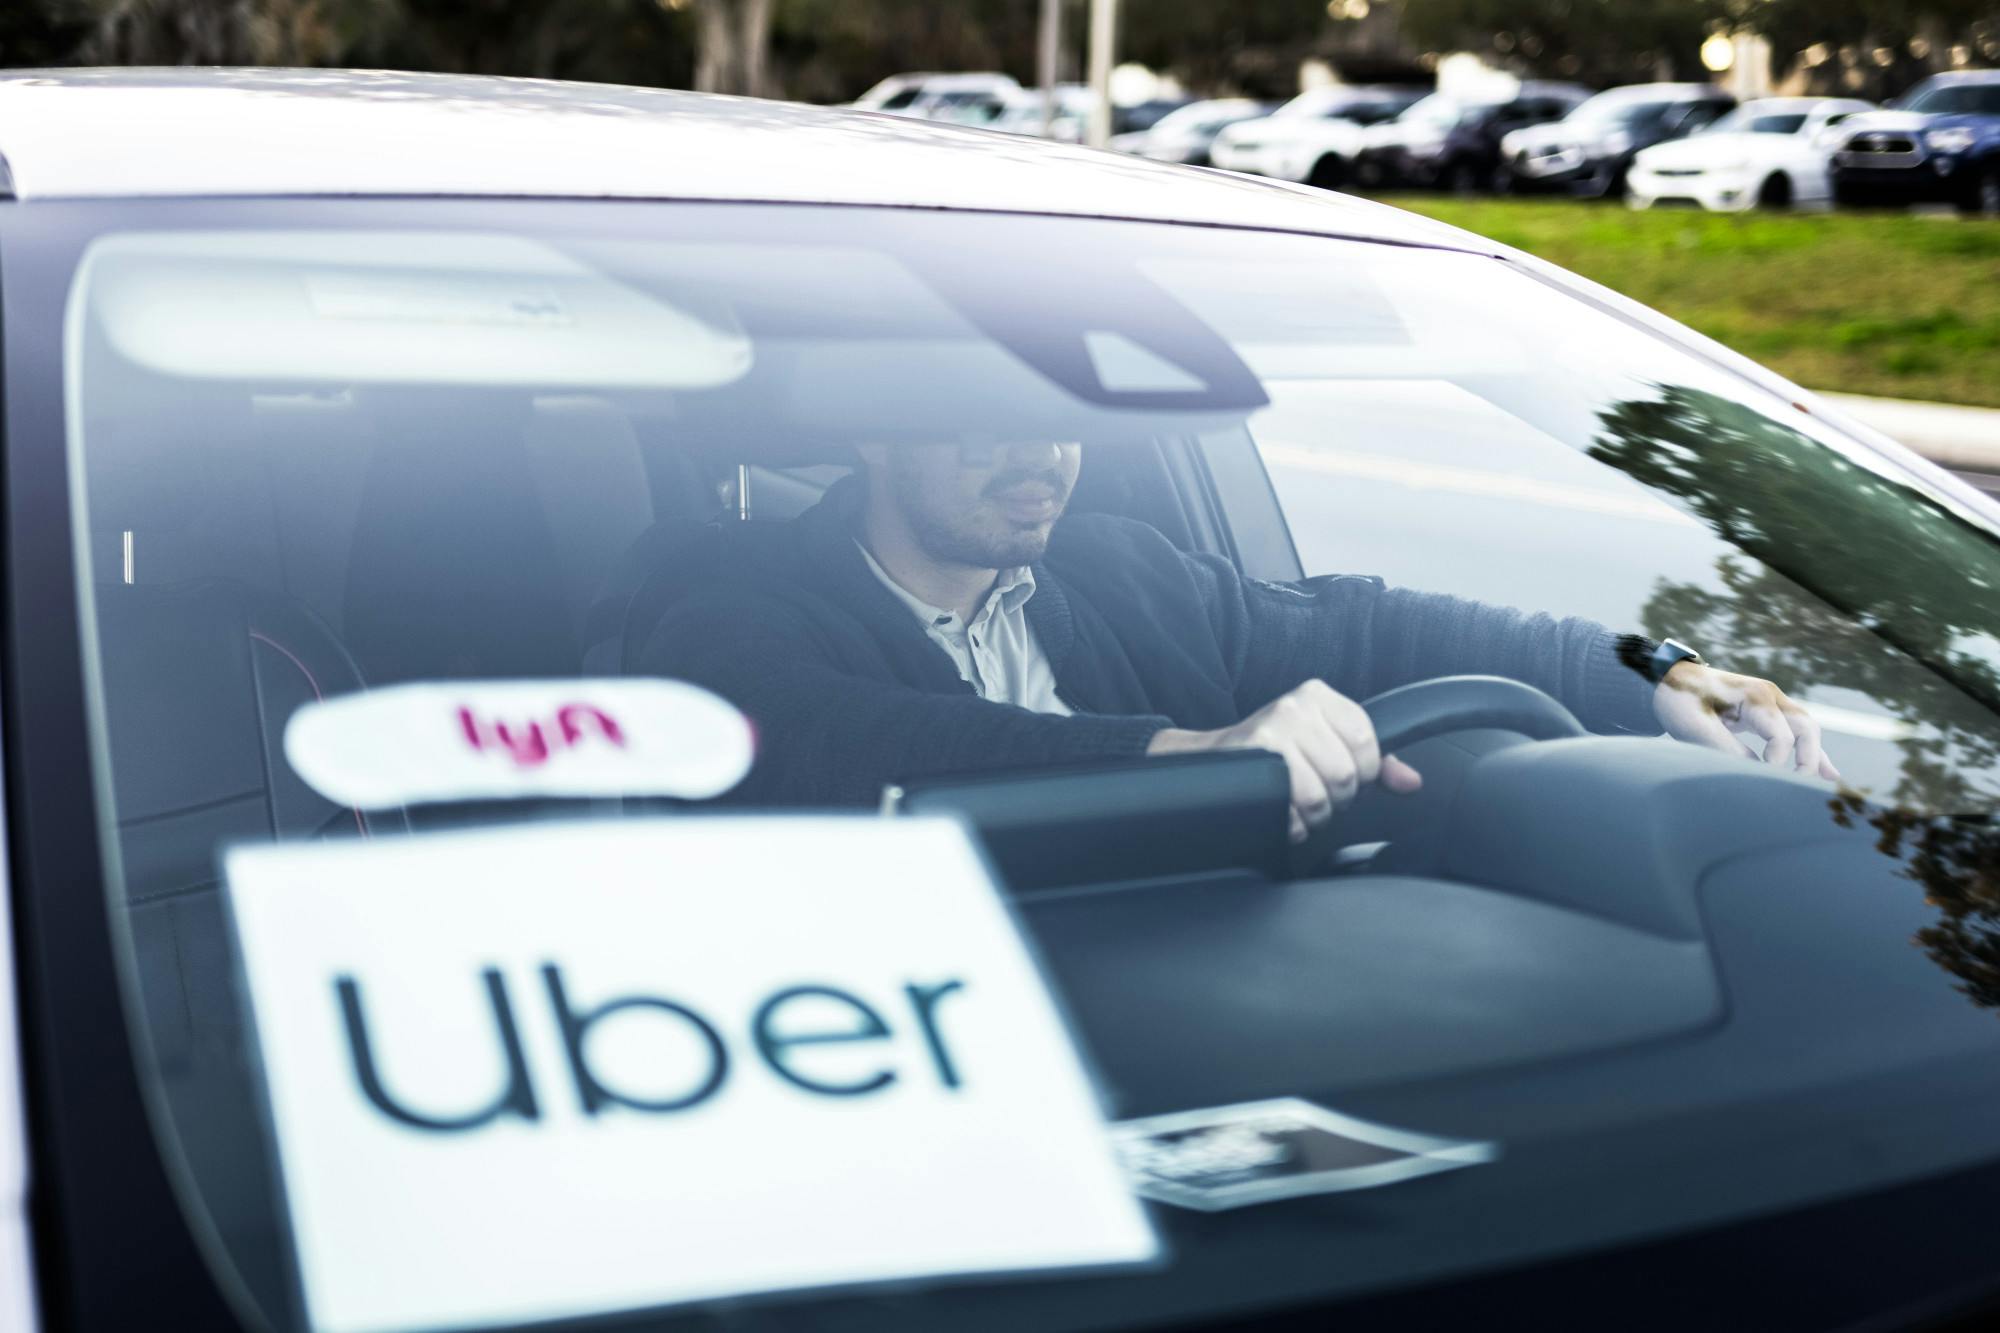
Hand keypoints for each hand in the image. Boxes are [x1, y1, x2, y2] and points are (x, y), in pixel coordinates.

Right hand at [1147, 679, 1422, 842]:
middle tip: (1313, 789)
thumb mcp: (1327, 743)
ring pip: (1320, 797)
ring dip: (1312, 814)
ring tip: (1296, 800)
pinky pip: (1291, 812)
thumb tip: (1411, 782)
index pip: (1367, 743)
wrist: (1209, 761)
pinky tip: (1281, 810)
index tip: (1339, 773)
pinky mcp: (1251, 762)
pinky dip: (1291, 825)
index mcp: (1318, 696)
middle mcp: (1294, 707)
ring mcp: (1270, 732)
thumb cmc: (1274, 753)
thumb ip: (1376, 762)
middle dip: (1336, 796)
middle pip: (1346, 775)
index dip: (1361, 772)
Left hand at [1654, 661, 1839, 779]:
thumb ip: (1725, 748)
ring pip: (1806, 730)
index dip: (1777, 762)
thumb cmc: (1680, 699)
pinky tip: (1827, 773)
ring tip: (1828, 785)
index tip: (1761, 781)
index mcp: (1755, 696)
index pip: (1782, 736)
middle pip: (1806, 728)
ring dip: (1815, 756)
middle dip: (1808, 759)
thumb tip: (1756, 772)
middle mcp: (1770, 696)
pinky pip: (1796, 733)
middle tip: (1799, 788)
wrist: (1669, 679)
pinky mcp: (1766, 714)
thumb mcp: (1695, 726)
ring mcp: (1771, 703)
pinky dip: (1810, 752)